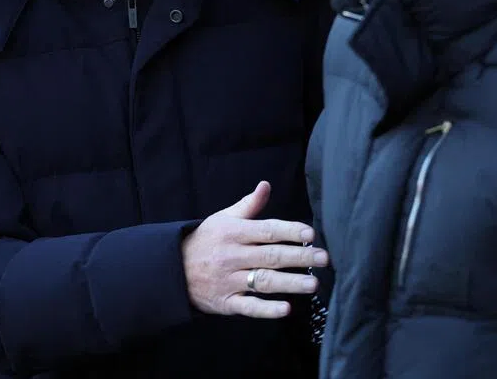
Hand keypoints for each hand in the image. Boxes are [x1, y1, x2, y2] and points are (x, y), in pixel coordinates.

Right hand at [182, 181, 328, 318]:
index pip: (267, 230)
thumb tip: (265, 186)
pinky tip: (285, 309)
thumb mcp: (223, 218)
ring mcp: (229, 280)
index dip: (289, 231)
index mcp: (234, 233)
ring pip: (264, 281)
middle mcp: (233, 256)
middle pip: (271, 256)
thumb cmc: (205, 240)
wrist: (172, 270)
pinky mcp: (226, 302)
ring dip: (290, 283)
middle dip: (299, 257)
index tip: (310, 234)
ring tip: (313, 284)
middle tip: (323, 259)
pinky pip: (248, 307)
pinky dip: (266, 309)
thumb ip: (248, 205)